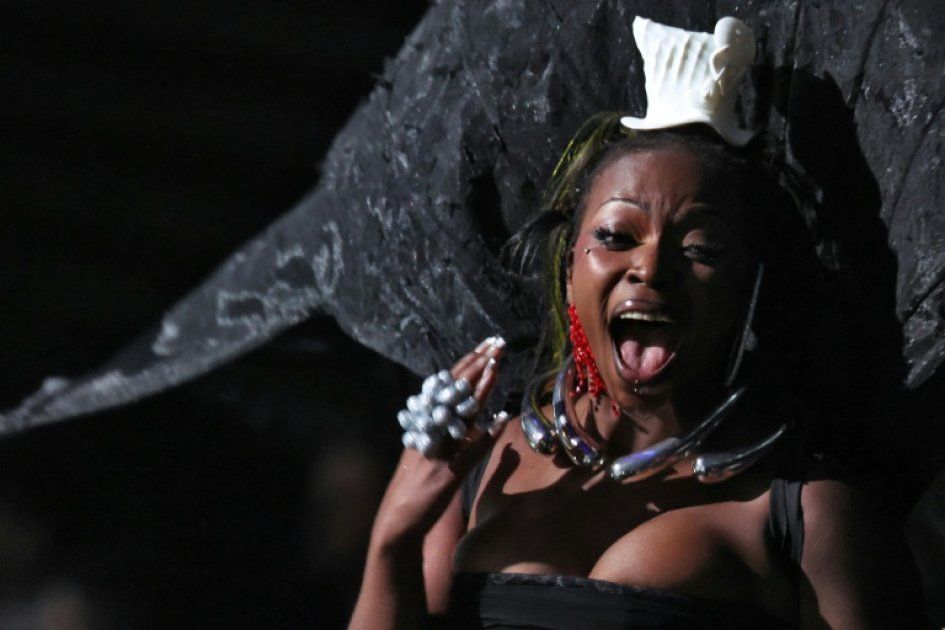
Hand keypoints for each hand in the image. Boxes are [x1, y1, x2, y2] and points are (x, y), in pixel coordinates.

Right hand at [370, 336, 508, 548]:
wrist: (396, 522)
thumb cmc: (412, 488)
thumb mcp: (424, 452)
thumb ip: (444, 434)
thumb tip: (471, 419)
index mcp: (423, 423)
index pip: (447, 385)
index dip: (468, 364)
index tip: (485, 345)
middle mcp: (428, 431)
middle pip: (454, 391)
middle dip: (477, 364)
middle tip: (497, 343)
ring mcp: (438, 451)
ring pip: (460, 413)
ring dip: (480, 388)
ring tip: (496, 365)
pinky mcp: (447, 474)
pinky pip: (470, 451)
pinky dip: (486, 434)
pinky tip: (502, 418)